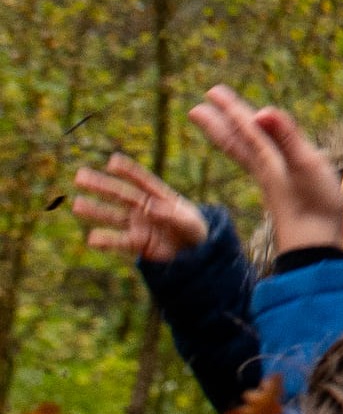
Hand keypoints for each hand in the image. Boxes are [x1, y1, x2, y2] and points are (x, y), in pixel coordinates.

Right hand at [69, 155, 206, 261]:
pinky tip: (91, 238)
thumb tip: (150, 208)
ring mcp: (138, 224)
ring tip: (76, 204)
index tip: (112, 161)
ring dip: (95, 210)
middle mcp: (145, 208)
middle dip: (101, 185)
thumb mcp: (189, 222)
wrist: (195, 252)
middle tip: (79, 176)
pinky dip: (106, 240)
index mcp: (161, 196)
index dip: (128, 170)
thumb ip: (171, 215)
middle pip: (120, 195)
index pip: (142, 180)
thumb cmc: (194, 230)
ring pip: (113, 216)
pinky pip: (118, 241)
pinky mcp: (136, 243)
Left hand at [185, 87, 342, 255]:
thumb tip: (260, 111)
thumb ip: (285, 137)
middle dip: (219, 123)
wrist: (313, 245)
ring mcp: (270, 179)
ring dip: (228, 135)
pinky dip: (246, 151)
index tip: (211, 93)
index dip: (230, 110)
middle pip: (235, 141)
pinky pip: (254, 162)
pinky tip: (252, 152)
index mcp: (268, 159)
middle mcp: (263, 168)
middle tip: (198, 109)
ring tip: (216, 125)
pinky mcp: (279, 188)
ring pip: (242, 153)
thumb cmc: (315, 204)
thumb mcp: (305, 165)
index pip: (245, 128)